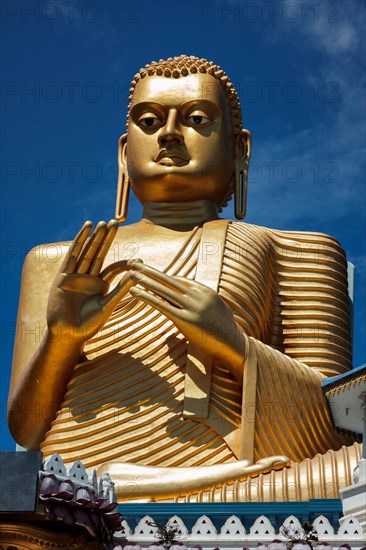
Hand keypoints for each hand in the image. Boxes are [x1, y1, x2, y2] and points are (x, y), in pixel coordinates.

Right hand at [47, 220, 136, 346]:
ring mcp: (75, 276)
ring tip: (102, 223)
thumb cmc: (89, 325)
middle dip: (106, 239)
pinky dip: (79, 242)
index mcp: (100, 286)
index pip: (113, 269)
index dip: (124, 263)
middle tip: (116, 222)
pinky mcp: (63, 276)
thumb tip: (138, 274)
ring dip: (94, 237)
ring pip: (86, 252)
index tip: (138, 260)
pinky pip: (72, 255)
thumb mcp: (108, 305)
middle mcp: (88, 278)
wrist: (68, 335)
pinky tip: (86, 229)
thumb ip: (121, 289)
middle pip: (99, 254)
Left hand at [130, 263, 245, 378]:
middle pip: (168, 280)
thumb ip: (202, 303)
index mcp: (204, 291)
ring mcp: (191, 307)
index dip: (162, 275)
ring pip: (163, 290)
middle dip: (150, 271)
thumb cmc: (224, 330)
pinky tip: (135, 292)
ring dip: (145, 281)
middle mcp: (197, 295)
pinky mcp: (185, 320)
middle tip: (134, 263)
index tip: (148, 269)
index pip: (178, 280)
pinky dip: (147, 297)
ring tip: (131, 274)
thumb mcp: (216, 310)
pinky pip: (162, 305)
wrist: (234, 344)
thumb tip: (193, 302)